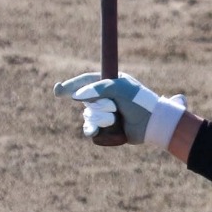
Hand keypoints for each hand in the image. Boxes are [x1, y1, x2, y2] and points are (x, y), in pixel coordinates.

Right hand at [53, 71, 185, 149]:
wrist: (153, 123)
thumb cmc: (139, 101)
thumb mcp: (118, 88)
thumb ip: (96, 88)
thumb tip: (76, 95)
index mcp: (109, 83)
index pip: (85, 81)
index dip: (71, 85)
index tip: (59, 90)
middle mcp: (106, 97)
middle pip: (85, 101)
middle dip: (98, 105)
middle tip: (115, 107)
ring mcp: (105, 113)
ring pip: (88, 116)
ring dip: (102, 118)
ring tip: (117, 118)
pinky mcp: (107, 128)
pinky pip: (91, 130)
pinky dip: (93, 130)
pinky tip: (95, 131)